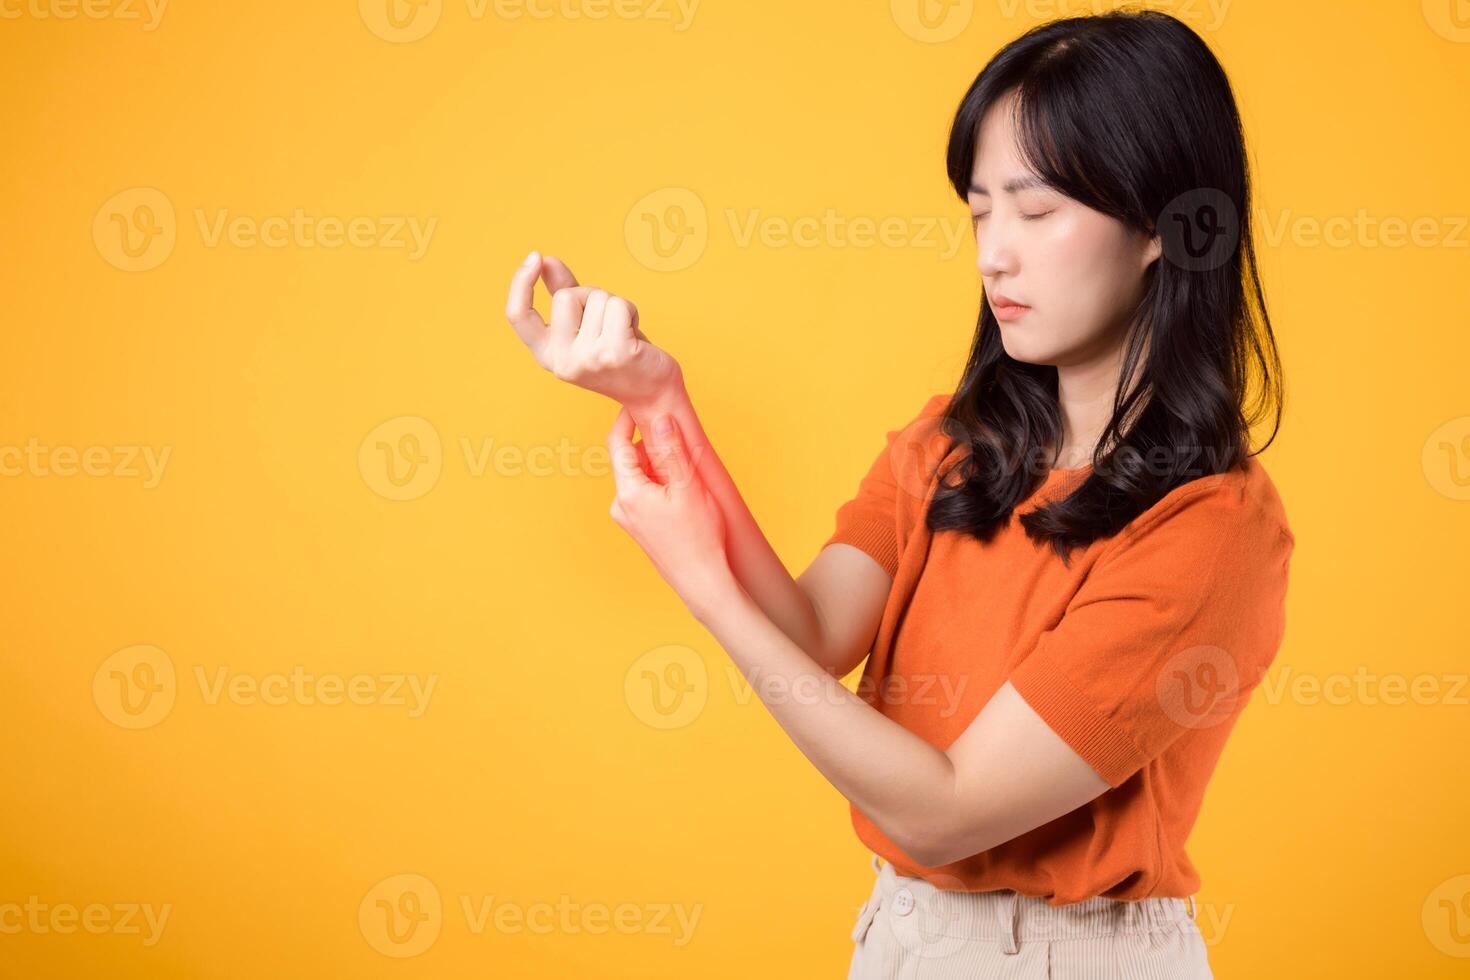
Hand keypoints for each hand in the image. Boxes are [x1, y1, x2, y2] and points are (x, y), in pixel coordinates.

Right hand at [505, 252, 682, 410]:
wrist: (652, 393)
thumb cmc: (617, 354)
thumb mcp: (584, 326)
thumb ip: (562, 293)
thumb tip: (546, 261)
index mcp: (548, 355)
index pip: (518, 316)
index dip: (520, 283)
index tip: (535, 257)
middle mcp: (563, 361)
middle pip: (566, 296)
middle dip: (590, 296)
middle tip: (607, 320)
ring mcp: (588, 359)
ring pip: (597, 298)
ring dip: (615, 306)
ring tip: (622, 332)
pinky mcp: (615, 354)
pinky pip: (619, 305)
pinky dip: (630, 311)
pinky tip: (634, 334)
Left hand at [607, 404, 731, 617]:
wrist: (702, 581)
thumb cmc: (698, 537)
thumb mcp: (688, 486)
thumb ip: (672, 450)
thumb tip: (660, 418)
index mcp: (628, 492)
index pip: (617, 444)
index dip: (626, 419)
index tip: (638, 402)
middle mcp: (621, 505)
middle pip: (630, 460)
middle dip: (651, 446)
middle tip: (676, 437)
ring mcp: (628, 519)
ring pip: (639, 478)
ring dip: (658, 467)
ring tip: (686, 471)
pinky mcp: (639, 528)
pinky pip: (644, 495)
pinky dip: (659, 485)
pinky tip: (683, 492)